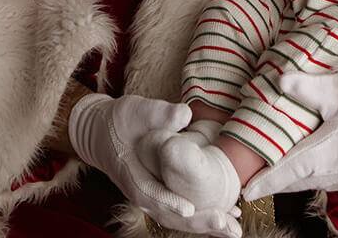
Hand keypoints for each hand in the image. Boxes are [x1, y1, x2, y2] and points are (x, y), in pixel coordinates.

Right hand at [68, 93, 241, 237]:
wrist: (104, 132)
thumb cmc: (122, 120)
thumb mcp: (136, 111)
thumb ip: (158, 114)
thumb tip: (184, 115)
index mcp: (130, 172)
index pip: (147, 192)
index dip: (168, 202)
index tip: (190, 210)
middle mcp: (141, 191)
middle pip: (166, 214)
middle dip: (196, 222)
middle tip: (224, 223)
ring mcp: (152, 196)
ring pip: (177, 219)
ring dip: (205, 226)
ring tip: (232, 229)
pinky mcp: (164, 195)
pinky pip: (183, 212)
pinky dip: (204, 218)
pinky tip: (228, 219)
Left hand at [242, 73, 337, 199]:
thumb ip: (308, 87)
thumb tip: (281, 80)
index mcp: (327, 152)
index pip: (287, 172)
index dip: (266, 182)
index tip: (247, 191)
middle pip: (299, 181)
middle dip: (278, 181)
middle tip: (256, 181)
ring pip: (316, 182)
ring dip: (297, 179)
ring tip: (279, 174)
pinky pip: (333, 180)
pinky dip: (317, 176)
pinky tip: (312, 167)